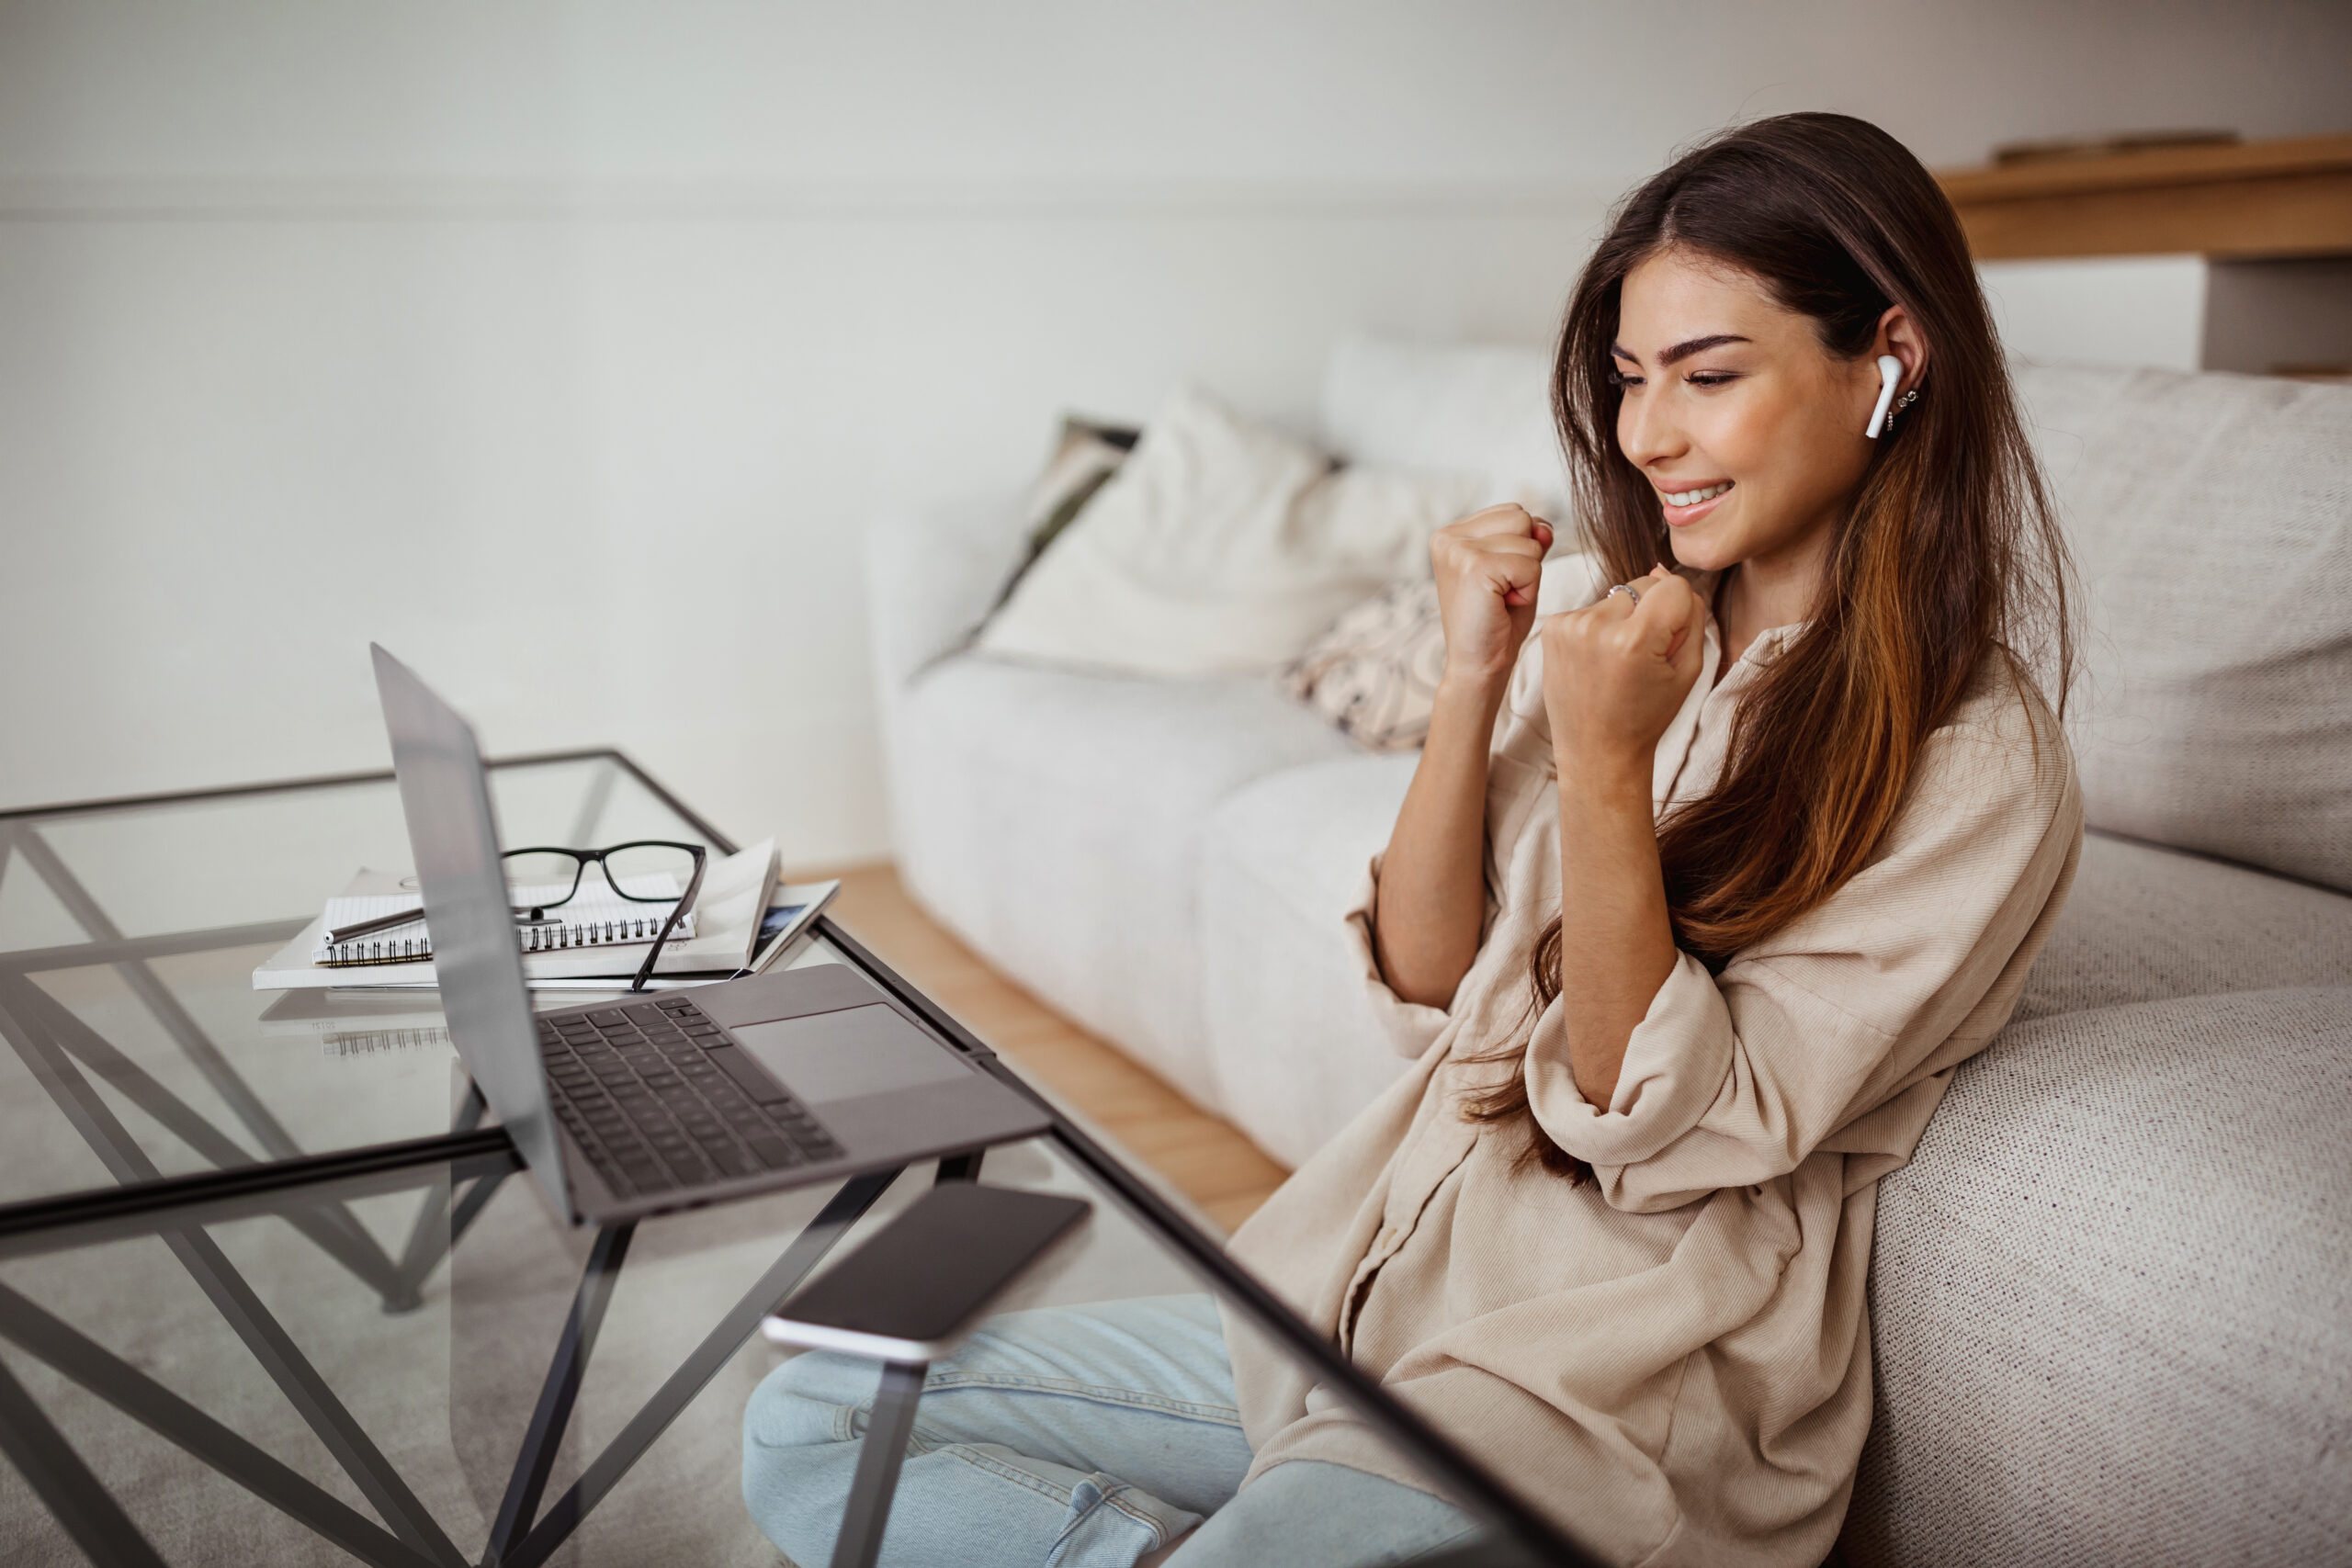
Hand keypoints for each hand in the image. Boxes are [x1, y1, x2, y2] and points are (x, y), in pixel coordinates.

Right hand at [1428, 504, 1554, 688]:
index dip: (1521, 549)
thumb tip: (1544, 527)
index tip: (1498, 581)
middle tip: (1501, 592)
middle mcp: (1448, 536)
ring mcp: (1457, 550)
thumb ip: (1530, 540)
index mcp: (1452, 533)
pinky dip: (1528, 589)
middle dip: (1525, 558)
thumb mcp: (1517, 570)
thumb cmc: (1497, 622)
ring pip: (1530, 541)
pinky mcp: (1473, 567)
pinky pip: (1531, 564)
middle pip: (1522, 518)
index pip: (1514, 513)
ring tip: (1501, 599)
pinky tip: (1503, 606)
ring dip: (1528, 576)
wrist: (1478, 667)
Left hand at [1538, 566, 1705, 777]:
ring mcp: (1570, 626)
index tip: (1668, 643)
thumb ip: (1690, 614)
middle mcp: (1597, 627)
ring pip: (1617, 596)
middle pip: (1644, 584)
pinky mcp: (1552, 627)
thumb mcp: (1689, 669)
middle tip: (1642, 656)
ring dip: (1623, 620)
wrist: (1596, 750)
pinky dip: (1599, 628)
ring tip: (1617, 662)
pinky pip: (1591, 608)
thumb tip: (1662, 570)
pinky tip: (1596, 660)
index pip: (1674, 586)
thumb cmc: (1646, 715)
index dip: (1680, 613)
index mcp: (1634, 640)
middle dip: (1651, 612)